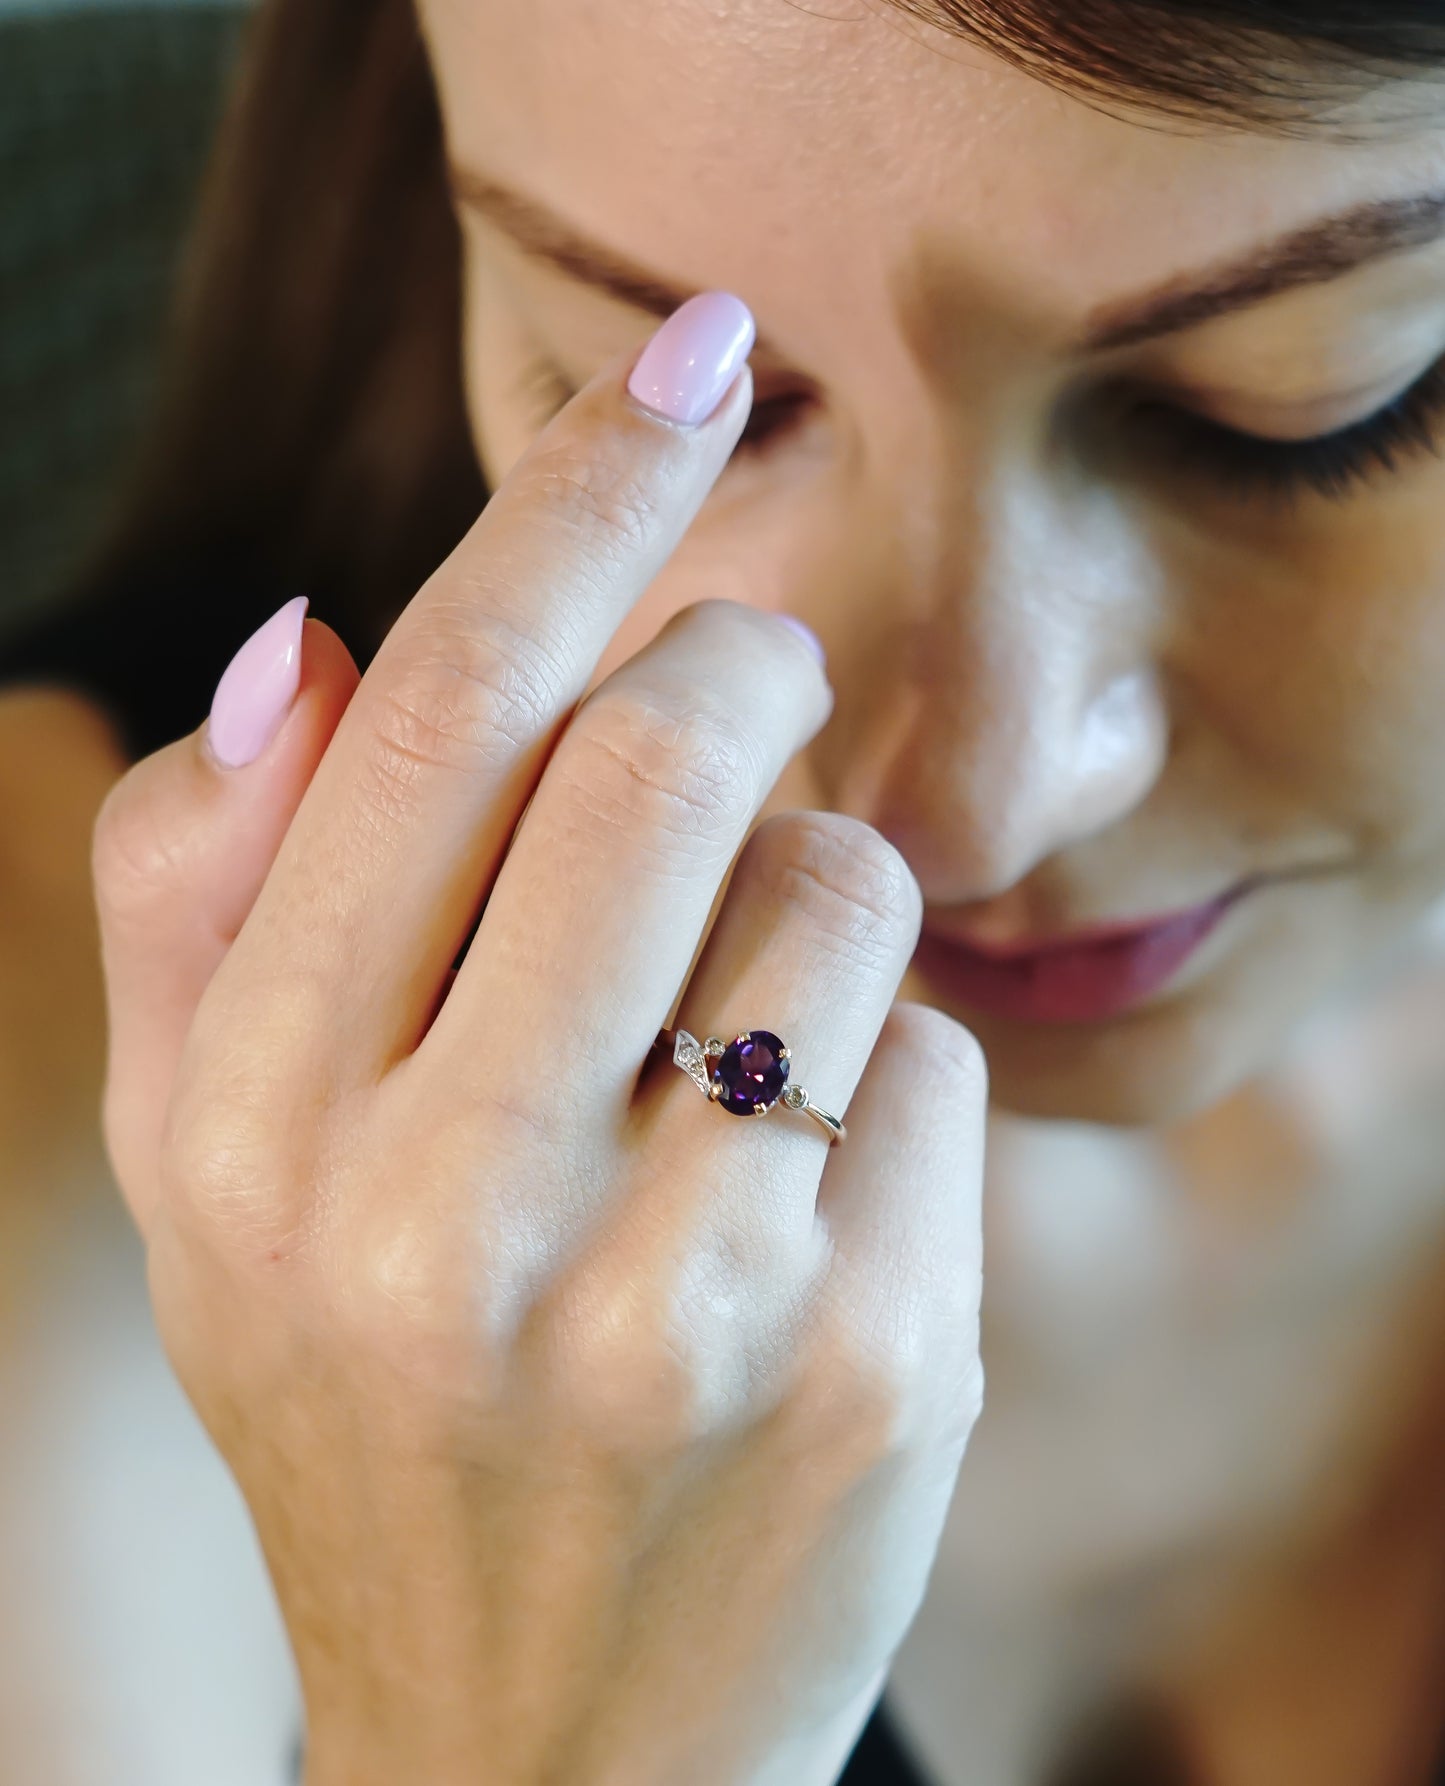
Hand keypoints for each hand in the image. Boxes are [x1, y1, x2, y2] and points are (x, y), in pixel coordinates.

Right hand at [92, 294, 986, 1785]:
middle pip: (668, 752)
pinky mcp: (869, 1371)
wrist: (536, 1747)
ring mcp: (673, 1302)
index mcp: (261, 1127)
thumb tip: (298, 637)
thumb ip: (202, 905)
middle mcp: (446, 1211)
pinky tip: (811, 1189)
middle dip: (748, 657)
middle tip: (759, 668)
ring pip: (842, 889)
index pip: (438, 712)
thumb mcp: (208, 1187)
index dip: (580, 494)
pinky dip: (889, 1069)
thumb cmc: (377, 1409)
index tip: (697, 358)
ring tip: (745, 1013)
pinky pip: (939, 1066)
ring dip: (822, 888)